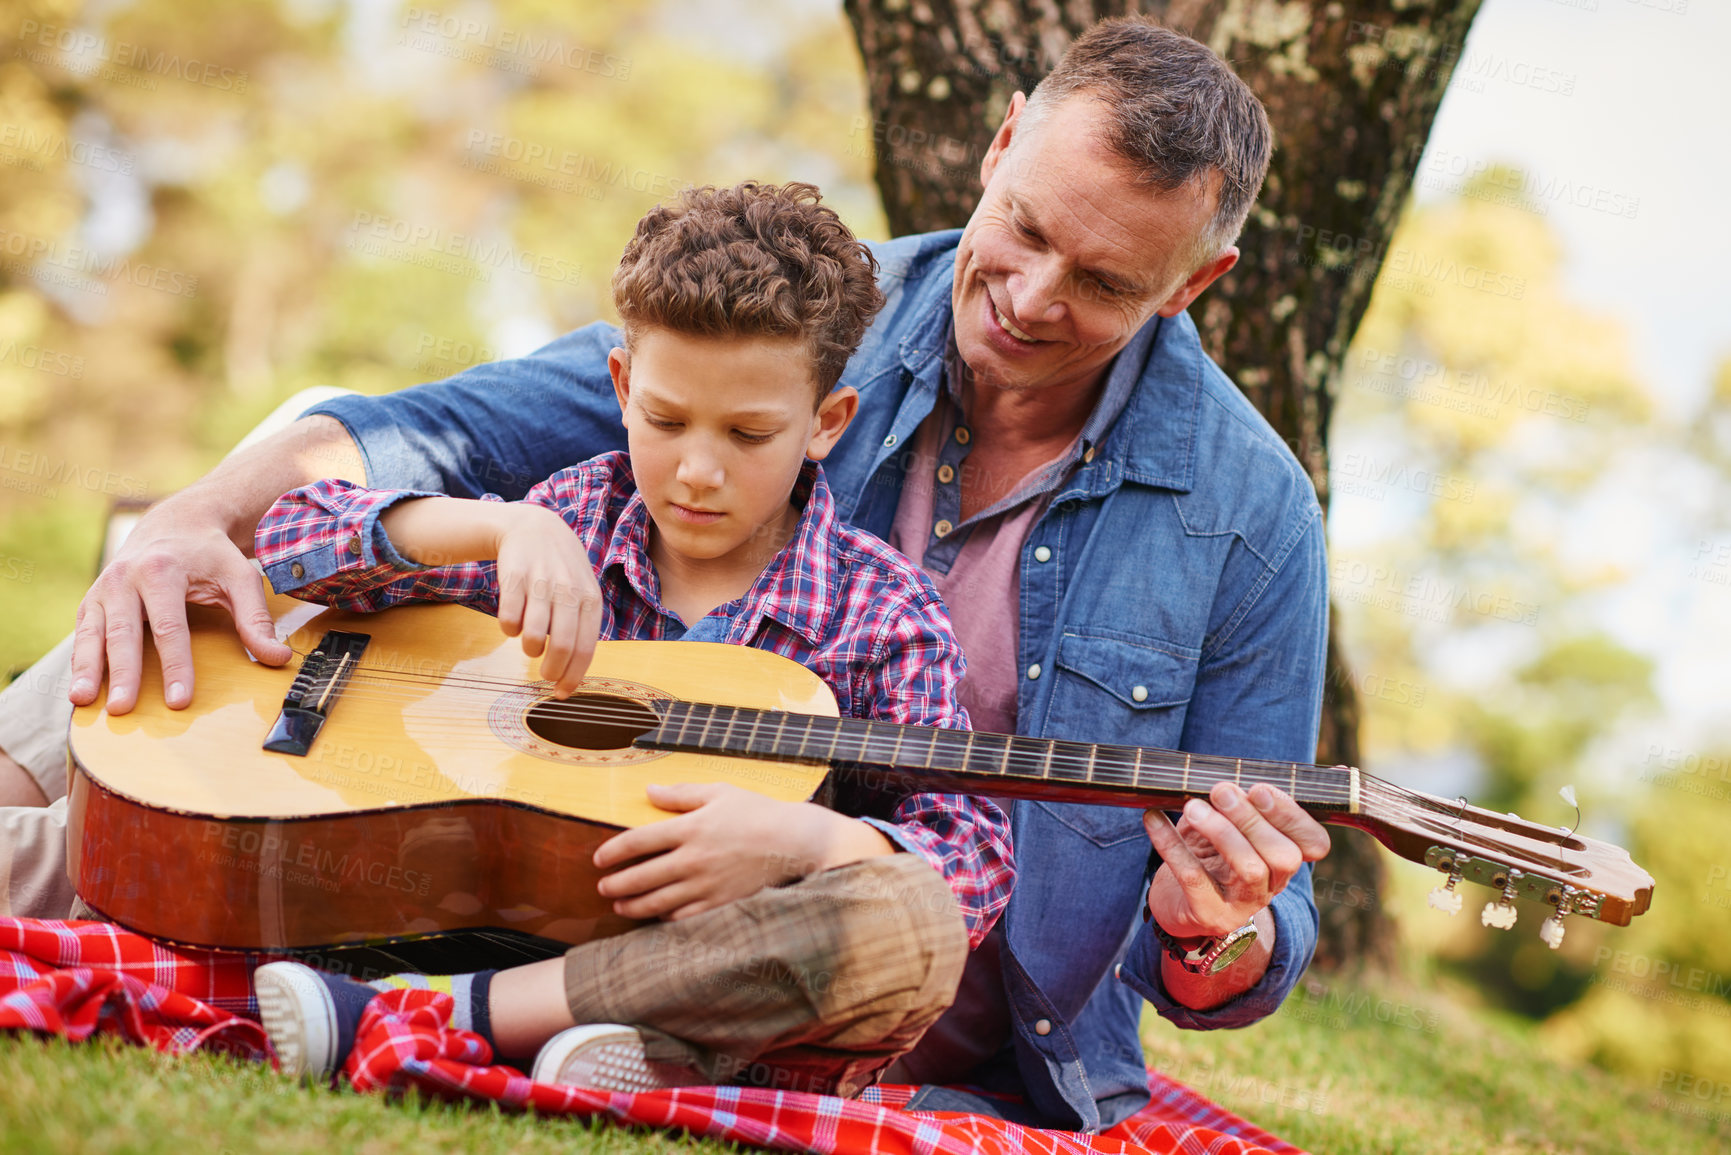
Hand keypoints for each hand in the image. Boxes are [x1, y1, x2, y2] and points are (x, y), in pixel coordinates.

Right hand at [71, 494, 291, 713]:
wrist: (176, 523)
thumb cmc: (210, 554)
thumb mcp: (240, 577)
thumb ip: (256, 618)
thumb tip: (277, 658)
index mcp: (162, 570)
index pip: (170, 627)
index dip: (175, 665)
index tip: (179, 700)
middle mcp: (126, 577)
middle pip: (124, 633)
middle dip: (124, 674)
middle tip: (122, 710)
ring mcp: (104, 588)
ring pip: (92, 633)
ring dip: (86, 670)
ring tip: (82, 702)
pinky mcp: (92, 600)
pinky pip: (83, 633)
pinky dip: (79, 661)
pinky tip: (79, 688)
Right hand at [492, 505, 602, 695]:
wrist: (533, 526)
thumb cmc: (560, 569)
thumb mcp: (581, 591)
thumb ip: (581, 626)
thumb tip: (573, 671)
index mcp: (590, 598)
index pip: (586, 648)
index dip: (573, 676)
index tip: (561, 693)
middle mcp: (569, 591)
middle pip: (562, 645)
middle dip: (551, 670)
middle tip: (544, 676)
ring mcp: (541, 582)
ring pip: (533, 634)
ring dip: (529, 648)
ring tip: (530, 644)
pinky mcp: (515, 577)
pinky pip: (509, 618)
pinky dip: (509, 629)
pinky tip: (513, 623)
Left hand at [592, 783, 891, 920]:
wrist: (796, 843)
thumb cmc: (758, 813)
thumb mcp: (720, 793)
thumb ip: (681, 794)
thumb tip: (650, 790)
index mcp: (690, 828)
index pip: (637, 842)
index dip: (612, 852)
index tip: (599, 859)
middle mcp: (693, 859)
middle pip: (640, 877)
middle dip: (616, 884)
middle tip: (603, 887)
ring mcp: (706, 885)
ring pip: (657, 902)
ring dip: (633, 906)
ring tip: (621, 906)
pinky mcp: (720, 904)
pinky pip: (684, 918)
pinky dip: (665, 919)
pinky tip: (657, 917)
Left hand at [1142, 780, 1330, 939]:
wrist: (1177, 906)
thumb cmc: (1212, 854)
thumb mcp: (1240, 826)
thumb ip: (1265, 798)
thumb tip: (1341, 770)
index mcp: (1283, 860)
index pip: (1314, 844)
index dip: (1293, 816)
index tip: (1261, 788)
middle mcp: (1270, 885)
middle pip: (1282, 856)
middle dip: (1253, 819)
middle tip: (1220, 790)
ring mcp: (1241, 904)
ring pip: (1247, 868)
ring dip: (1220, 831)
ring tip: (1192, 806)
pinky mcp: (1206, 914)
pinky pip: (1193, 878)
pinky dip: (1172, 844)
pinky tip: (1153, 819)